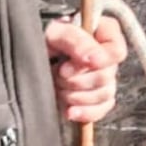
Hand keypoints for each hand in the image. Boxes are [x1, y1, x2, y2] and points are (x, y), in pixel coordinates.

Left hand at [49, 9, 126, 129]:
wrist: (28, 56)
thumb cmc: (43, 37)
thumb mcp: (55, 32)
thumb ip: (76, 41)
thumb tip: (94, 59)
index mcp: (105, 34)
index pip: (117, 51)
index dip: (102, 60)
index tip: (81, 64)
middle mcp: (107, 57)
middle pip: (107, 77)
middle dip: (78, 79)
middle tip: (58, 72)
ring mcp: (102, 78)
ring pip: (104, 95)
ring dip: (76, 95)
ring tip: (58, 86)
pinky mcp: (95, 97)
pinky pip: (101, 109)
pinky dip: (86, 113)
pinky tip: (70, 111)